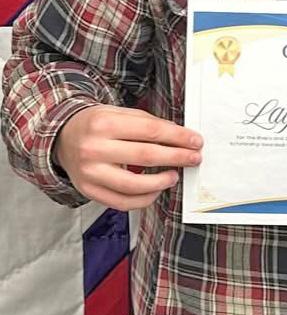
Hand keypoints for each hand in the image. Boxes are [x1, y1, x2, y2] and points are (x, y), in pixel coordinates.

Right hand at [53, 105, 202, 209]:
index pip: (150, 131)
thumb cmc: (97, 124)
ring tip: (175, 175)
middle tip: (194, 157)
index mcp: (105, 123)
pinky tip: (156, 190)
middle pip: (146, 156)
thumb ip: (146, 123)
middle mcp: (95, 148)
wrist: (62, 137)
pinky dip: (144, 199)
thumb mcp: (118, 112)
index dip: (177, 137)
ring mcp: (90, 173)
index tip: (195, 141)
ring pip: (134, 185)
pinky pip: (122, 202)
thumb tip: (178, 137)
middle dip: (176, 157)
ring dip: (161, 182)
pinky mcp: (89, 191)